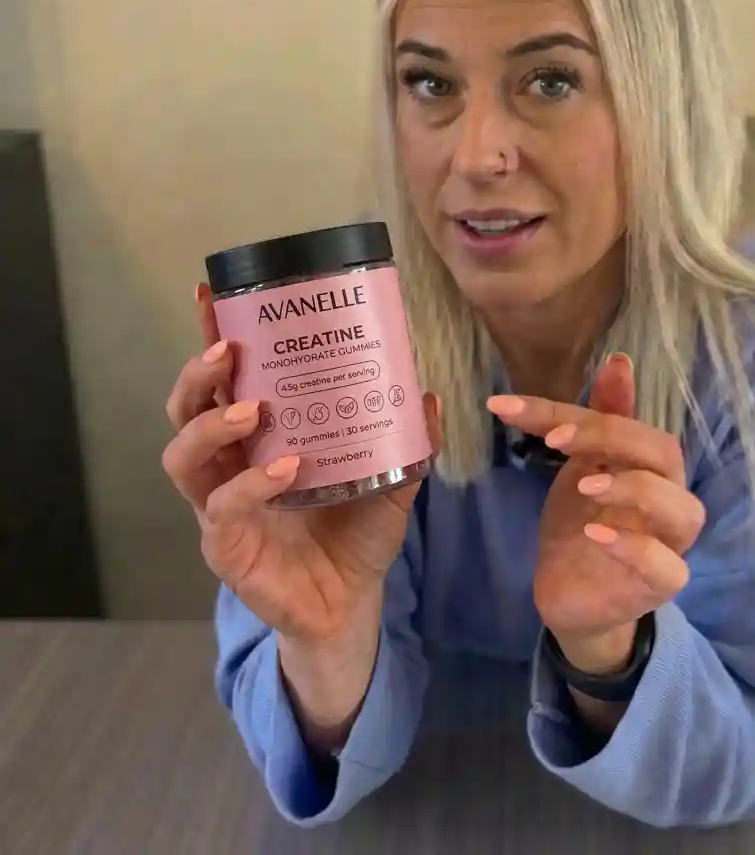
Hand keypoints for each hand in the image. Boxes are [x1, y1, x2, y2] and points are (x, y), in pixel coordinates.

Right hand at [162, 283, 441, 644]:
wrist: (351, 602)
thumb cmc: (356, 534)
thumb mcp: (390, 480)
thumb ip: (408, 441)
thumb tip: (426, 394)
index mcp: (257, 440)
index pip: (223, 384)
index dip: (209, 339)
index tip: (210, 296)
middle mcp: (229, 467)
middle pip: (185, 411)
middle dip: (198, 376)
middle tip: (226, 350)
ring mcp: (220, 507)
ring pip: (184, 457)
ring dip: (212, 425)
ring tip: (252, 408)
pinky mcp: (226, 547)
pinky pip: (222, 510)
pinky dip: (250, 484)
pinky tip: (284, 468)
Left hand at [488, 354, 703, 671]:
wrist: (574, 597)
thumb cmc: (581, 524)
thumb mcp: (579, 467)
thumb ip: (598, 419)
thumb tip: (620, 360)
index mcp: (648, 464)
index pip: (625, 424)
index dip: (576, 412)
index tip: (514, 408)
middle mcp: (668, 497)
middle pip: (664, 454)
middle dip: (611, 438)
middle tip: (556, 439)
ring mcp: (670, 544)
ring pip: (683, 510)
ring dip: (635, 489)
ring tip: (586, 484)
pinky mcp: (660, 585)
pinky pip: (668, 567)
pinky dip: (635, 548)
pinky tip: (596, 534)